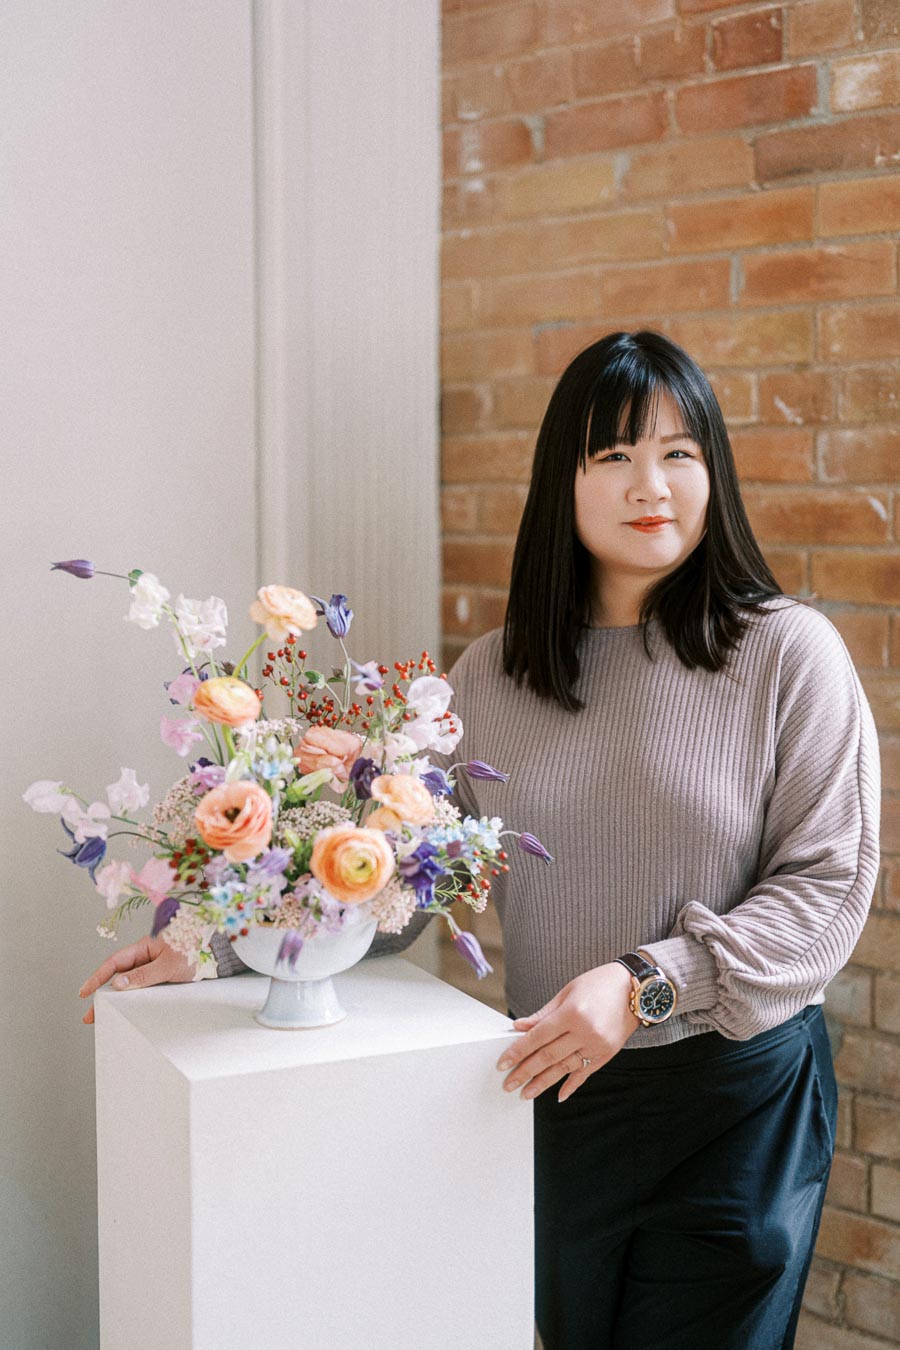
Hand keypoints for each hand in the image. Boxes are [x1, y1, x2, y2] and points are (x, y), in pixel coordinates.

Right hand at [78, 933, 196, 1024]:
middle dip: (102, 995)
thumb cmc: (196, 951)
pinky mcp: (162, 975)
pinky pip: (143, 986)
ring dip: (117, 998)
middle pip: (118, 975)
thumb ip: (143, 975)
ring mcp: (153, 965)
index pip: (114, 963)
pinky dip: (133, 997)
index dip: (97, 977)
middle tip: (90, 1016)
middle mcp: (146, 955)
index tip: (84, 993)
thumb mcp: (168, 965)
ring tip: (105, 1016)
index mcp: (143, 947)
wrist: (218, 952)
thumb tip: (118, 984)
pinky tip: (127, 1009)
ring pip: (129, 982)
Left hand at [495, 962, 641, 1102]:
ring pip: (564, 1068)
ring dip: (543, 1082)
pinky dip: (571, 1085)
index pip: (538, 1036)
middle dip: (525, 1071)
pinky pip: (585, 1073)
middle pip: (548, 1056)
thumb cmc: (598, 984)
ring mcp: (597, 1045)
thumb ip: (543, 1014)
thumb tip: (520, 1027)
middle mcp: (585, 1032)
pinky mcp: (606, 1054)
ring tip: (526, 1093)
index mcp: (572, 1013)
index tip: (503, 1064)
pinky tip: (558, 1095)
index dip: (518, 1051)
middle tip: (508, 1084)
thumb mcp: (567, 992)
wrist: (635, 990)